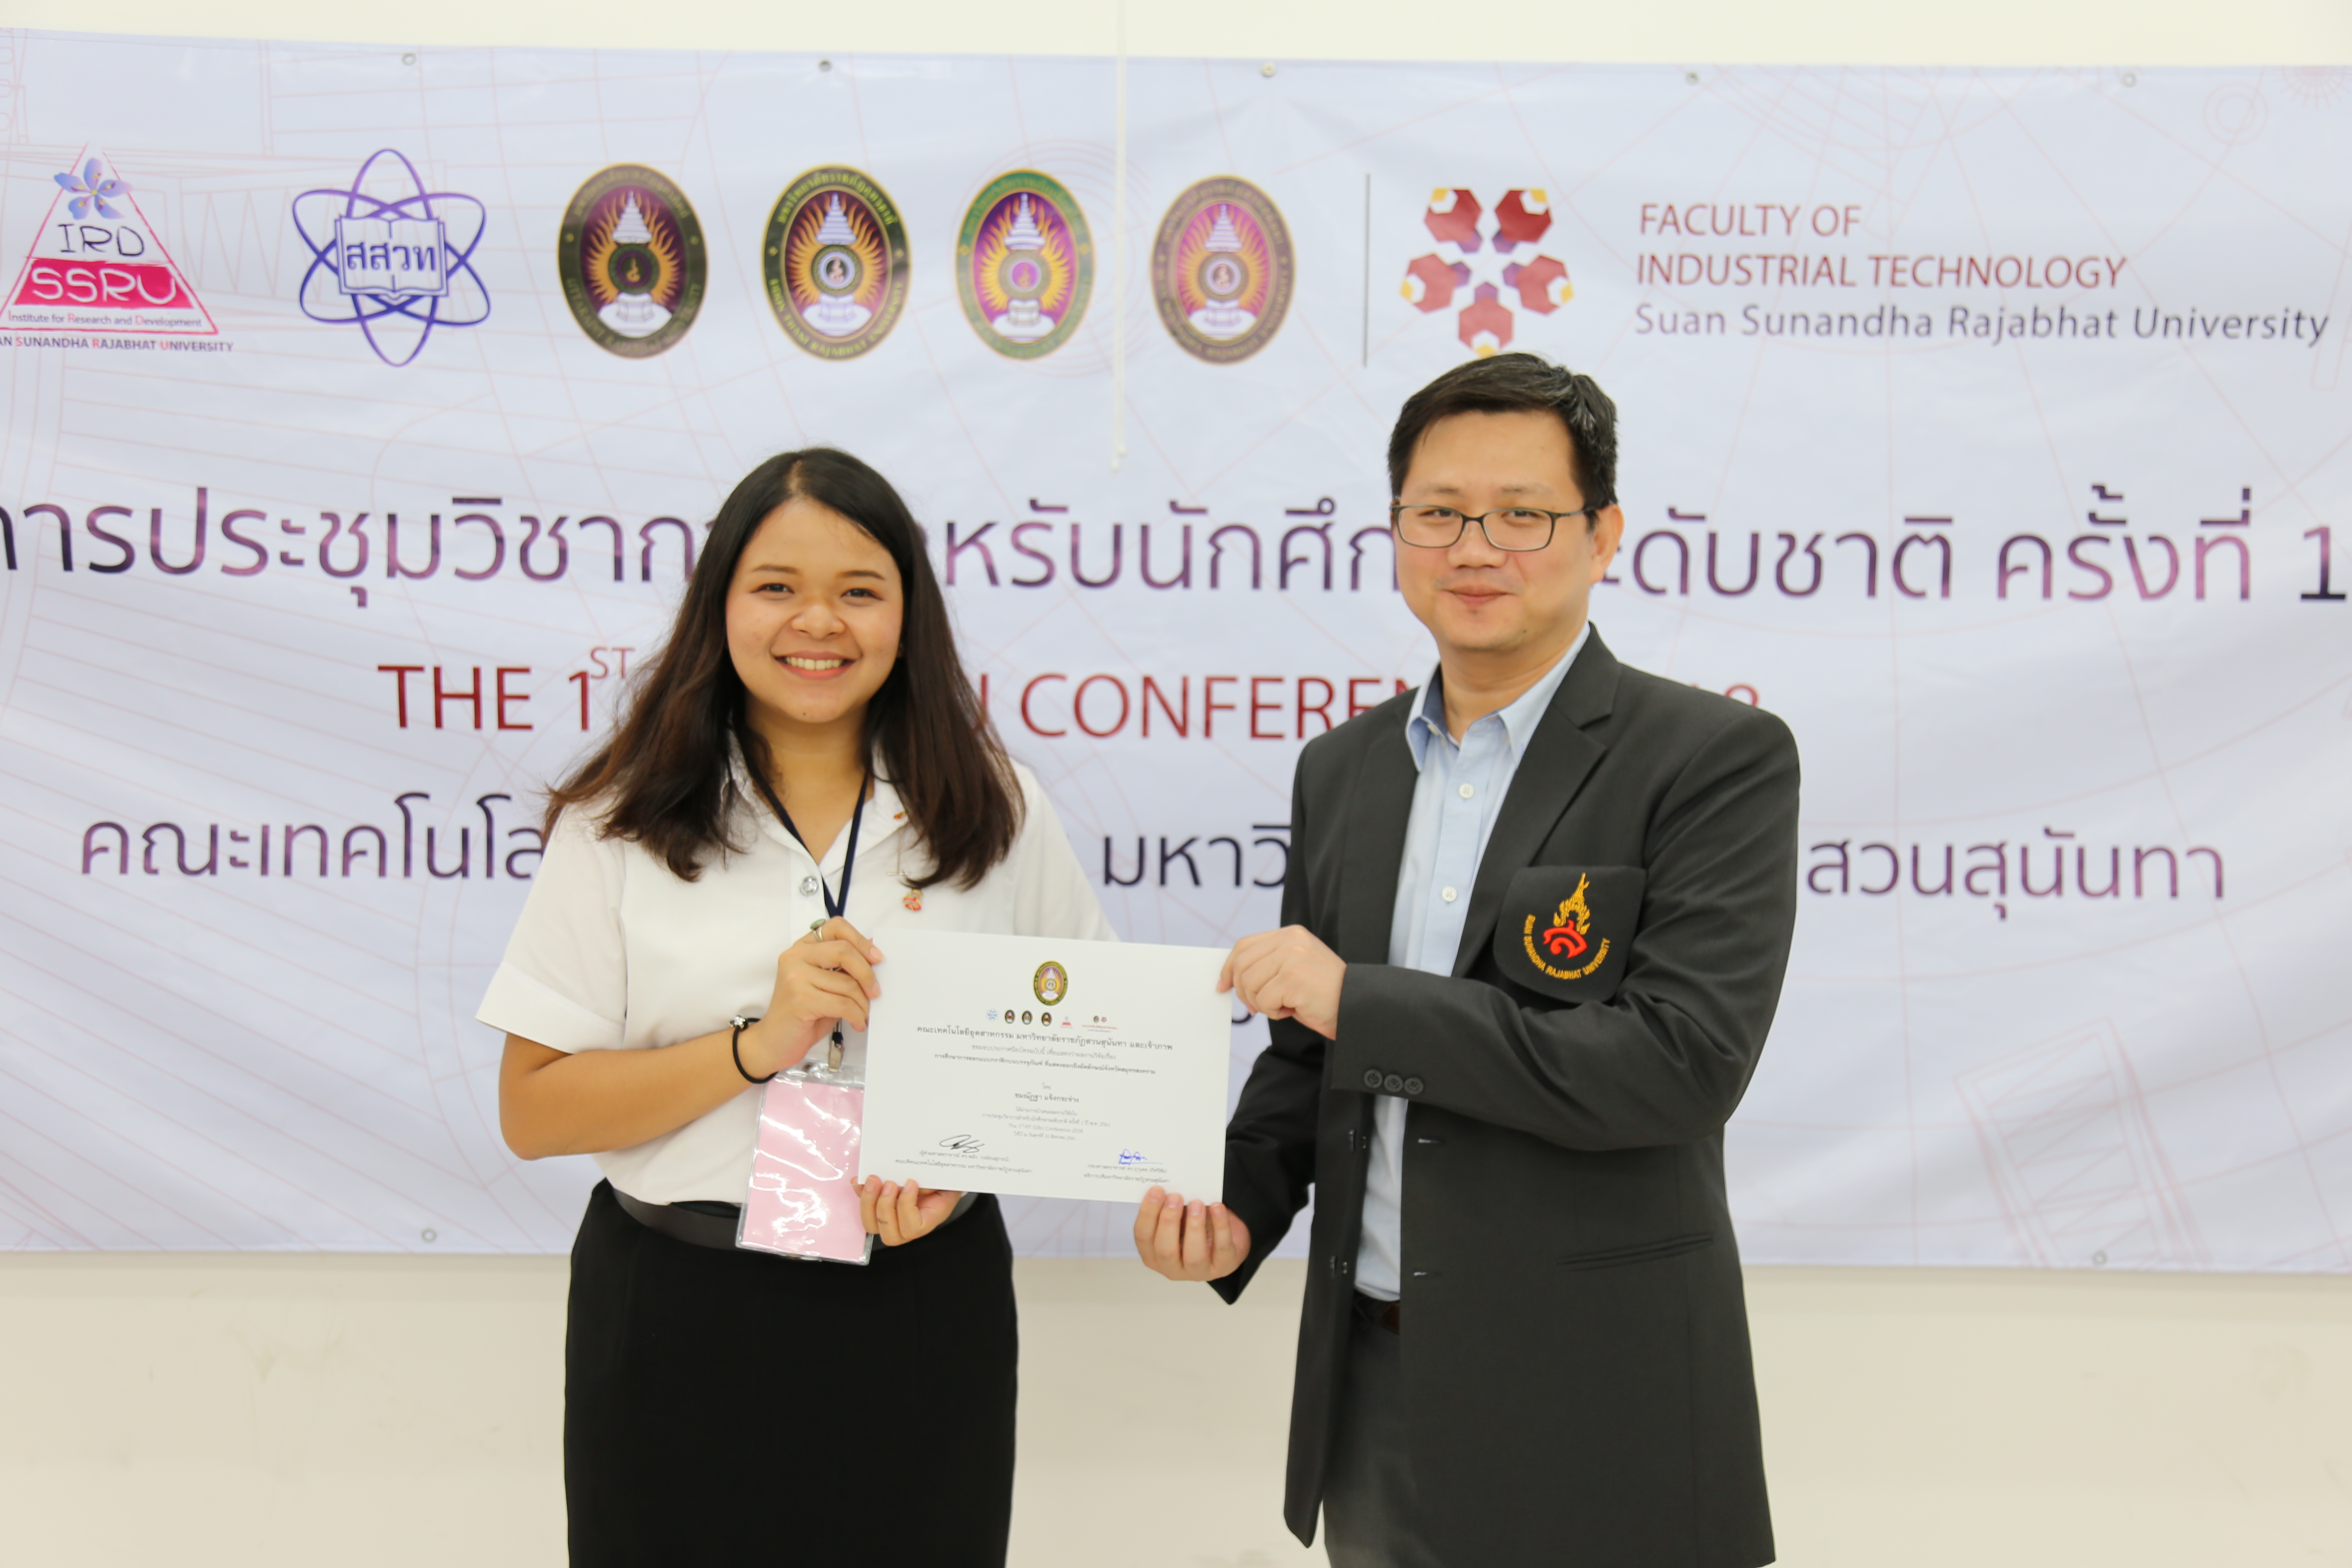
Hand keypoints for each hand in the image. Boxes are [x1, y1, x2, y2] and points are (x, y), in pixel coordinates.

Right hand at [738, 917, 881, 1077]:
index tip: (877, 958)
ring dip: (863, 1003)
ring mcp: (795, 977)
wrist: (774, 1043)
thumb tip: (874, 948)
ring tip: (863, 1014)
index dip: (860, 940)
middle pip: (844, 951)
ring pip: (847, 983)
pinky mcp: (800, 999)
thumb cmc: (804, 1014)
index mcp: (802, 948)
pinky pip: (842, 1004)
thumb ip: (844, 966)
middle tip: (875, 992)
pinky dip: (857, 1016)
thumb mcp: (826, 985)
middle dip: (867, 973)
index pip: (836, 927)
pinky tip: (857, 1023)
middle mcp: (795, 957)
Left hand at [859, 1177, 963, 1244]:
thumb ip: (931, 1183)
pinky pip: (864, 1209)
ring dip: (869, 1201)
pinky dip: (860, 1194)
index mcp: (927, 1222)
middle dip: (885, 1207)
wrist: (938, 1179)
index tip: (911, 1182)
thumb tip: (910, 1182)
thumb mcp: (943, 1181)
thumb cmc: (942, 1182)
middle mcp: (907, 1228)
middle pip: (889, 1235)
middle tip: (889, 1182)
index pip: (913, 1228)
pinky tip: (859, 1181)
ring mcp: (891, 1221)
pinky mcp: (878, 1211)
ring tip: (874, 1180)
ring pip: (872, 1225)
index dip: (907, 1206)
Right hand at [1133, 1186, 1250, 1281]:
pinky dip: (1221, 1226)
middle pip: (1165, 1250)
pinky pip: (1222, 1248)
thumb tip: (1169, 1186)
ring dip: (1194, 1227)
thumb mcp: (1178, 1216)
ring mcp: (1198, 1271)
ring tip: (1197, 1203)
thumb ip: (1170, 1206)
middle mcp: (1172, 1268)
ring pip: (1194, 1256)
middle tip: (1175, 1196)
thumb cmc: (1195, 1224)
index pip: (1144, 1237)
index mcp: (1154, 1255)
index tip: (1156, 1190)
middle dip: (1168, 1221)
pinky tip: (1218, 1207)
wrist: (1227, 1237)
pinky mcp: (1223, 1266)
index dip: (1148, 1214)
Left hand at [1219, 925, 1344, 1039]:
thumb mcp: (1293, 968)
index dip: (1229, 967)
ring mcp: (1292, 957)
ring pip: (1250, 984)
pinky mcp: (1293, 978)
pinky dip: (1275, 1012)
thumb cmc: (1324, 994)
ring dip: (1263, 1004)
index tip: (1223, 985)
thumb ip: (1268, 964)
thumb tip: (1231, 978)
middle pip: (1243, 966)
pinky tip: (1294, 1009)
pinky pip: (1264, 1000)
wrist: (1357, 1005)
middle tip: (1261, 1007)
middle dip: (1245, 992)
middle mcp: (1291, 940)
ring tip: (1286, 1005)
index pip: (1244, 945)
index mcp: (1290, 934)